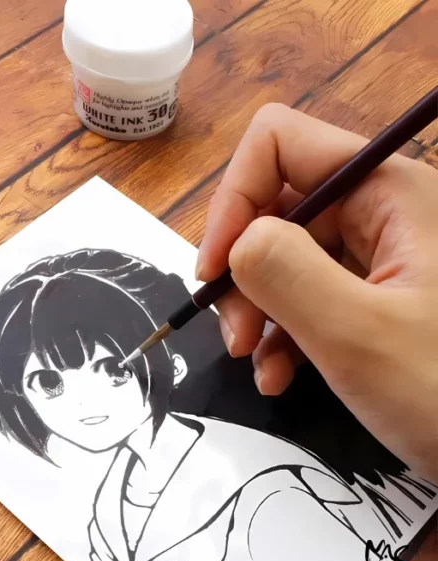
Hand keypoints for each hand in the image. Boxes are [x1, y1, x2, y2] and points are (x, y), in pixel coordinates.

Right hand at [196, 103, 437, 480]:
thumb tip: (236, 243)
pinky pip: (302, 297)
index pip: (278, 144)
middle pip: (272, 208)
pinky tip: (278, 376)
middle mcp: (378, 211)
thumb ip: (288, 274)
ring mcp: (374, 256)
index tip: (215, 269)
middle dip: (241, 271)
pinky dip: (279, 334)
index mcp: (386, 191)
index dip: (234, 199)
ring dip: (254, 310)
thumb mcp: (361, 335)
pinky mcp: (368, 296)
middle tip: (235, 335)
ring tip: (255, 362)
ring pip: (279, 258)